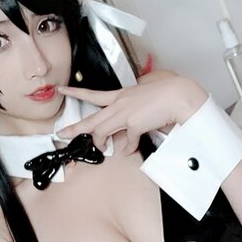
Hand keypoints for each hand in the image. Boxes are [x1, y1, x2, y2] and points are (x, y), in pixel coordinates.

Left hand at [57, 70, 207, 153]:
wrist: (178, 94)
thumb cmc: (168, 91)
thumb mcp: (146, 94)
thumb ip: (136, 104)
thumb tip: (133, 120)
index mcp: (122, 94)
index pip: (93, 94)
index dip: (76, 93)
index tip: (63, 90)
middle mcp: (119, 103)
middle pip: (91, 118)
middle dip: (75, 128)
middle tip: (62, 134)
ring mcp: (125, 113)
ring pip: (101, 130)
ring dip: (99, 142)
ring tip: (99, 148)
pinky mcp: (134, 124)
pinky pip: (126, 141)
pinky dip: (128, 148)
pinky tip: (129, 151)